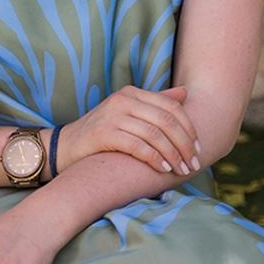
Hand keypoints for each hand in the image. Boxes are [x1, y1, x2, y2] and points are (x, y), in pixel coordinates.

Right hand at [57, 84, 201, 179]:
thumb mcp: (128, 115)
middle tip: (195, 164)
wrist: (65, 148)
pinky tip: (163, 169)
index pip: (171, 107)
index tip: (199, 149)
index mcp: (132, 93)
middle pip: (166, 121)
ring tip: (182, 170)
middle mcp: (123, 100)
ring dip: (173, 155)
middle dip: (185, 144)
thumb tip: (185, 93)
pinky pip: (138, 146)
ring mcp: (112, 115)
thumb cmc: (101, 134)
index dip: (189, 128)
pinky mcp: (104, 133)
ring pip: (155, 134)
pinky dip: (154, 158)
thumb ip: (155, 104)